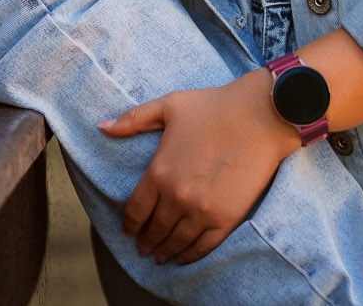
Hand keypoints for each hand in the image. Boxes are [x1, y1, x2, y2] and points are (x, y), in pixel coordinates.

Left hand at [97, 69, 300, 264]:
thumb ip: (133, 119)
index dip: (129, 224)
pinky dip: (191, 255)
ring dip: (165, 252)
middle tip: (143, 249)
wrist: (260, 116)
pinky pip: (203, 246)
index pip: (135, 210)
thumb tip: (102, 127)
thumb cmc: (214, 107)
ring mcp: (201, 211)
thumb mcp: (168, 106)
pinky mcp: (226, 218)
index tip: (128, 230)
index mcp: (159, 172)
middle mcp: (176, 197)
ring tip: (160, 257)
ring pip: (176, 242)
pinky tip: (184, 257)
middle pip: (154, 230)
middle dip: (146, 241)